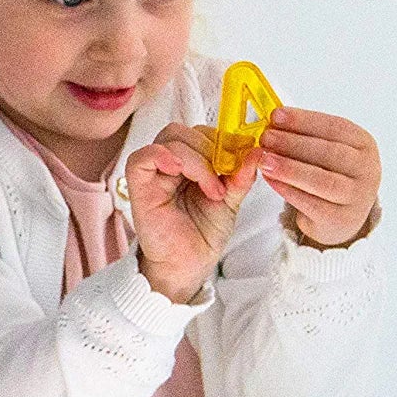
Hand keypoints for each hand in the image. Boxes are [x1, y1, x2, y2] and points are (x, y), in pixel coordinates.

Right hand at [126, 124, 260, 302]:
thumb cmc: (204, 235)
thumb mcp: (232, 200)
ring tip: (211, 189)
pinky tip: (177, 171)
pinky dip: (161, 156)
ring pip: (169, 140)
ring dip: (196, 159)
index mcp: (191, 164)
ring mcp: (154, 175)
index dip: (220, 140)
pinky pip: (141, 159)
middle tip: (222, 180)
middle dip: (209, 149)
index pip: (201, 132)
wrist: (190, 265)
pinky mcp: (139, 188)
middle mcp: (170, 165)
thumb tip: (257, 149)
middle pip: (184, 131)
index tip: (237, 162)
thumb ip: (241, 175)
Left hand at [257, 107, 380, 247]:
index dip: (304, 120)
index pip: (336, 127)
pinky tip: (270, 180)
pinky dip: (288, 190)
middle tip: (265, 137)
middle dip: (293, 143)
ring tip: (263, 160)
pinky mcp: (341, 219)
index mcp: (365, 145)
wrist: (341, 218)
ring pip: (321, 180)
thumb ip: (307, 137)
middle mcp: (367, 169)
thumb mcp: (327, 153)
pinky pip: (311, 203)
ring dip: (289, 168)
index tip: (276, 116)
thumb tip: (274, 121)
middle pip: (329, 153)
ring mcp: (357, 196)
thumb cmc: (329, 176)